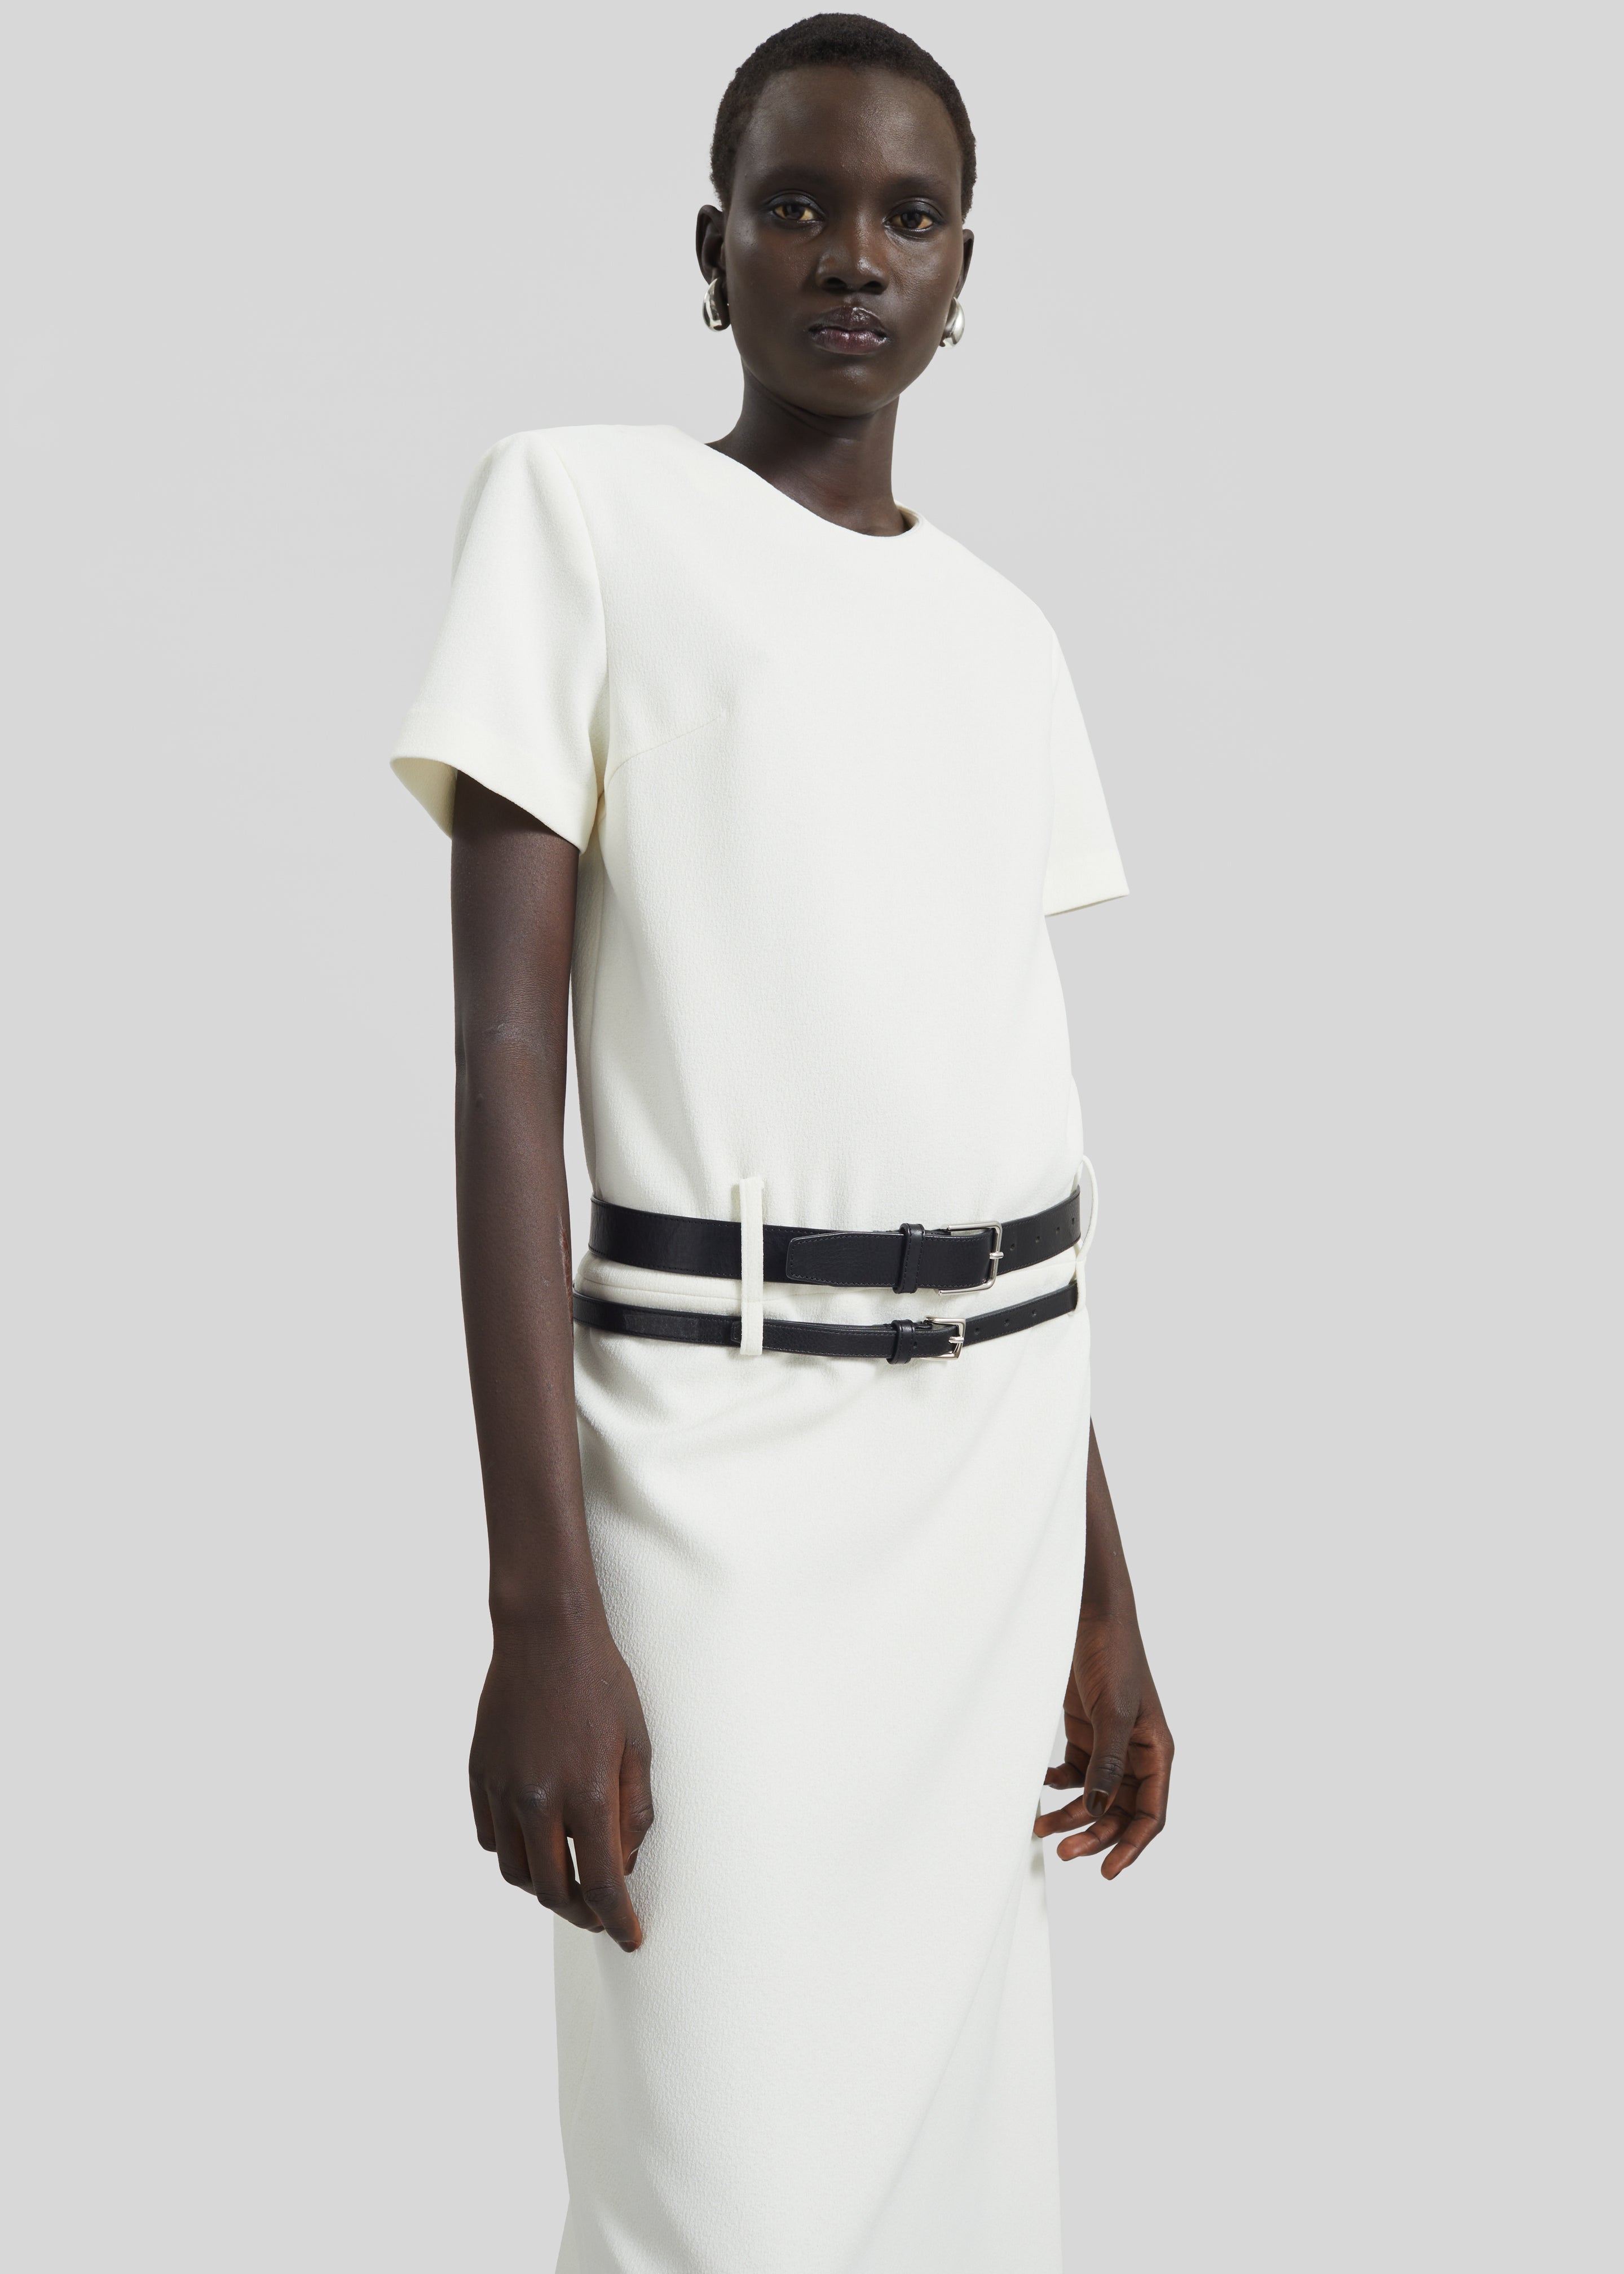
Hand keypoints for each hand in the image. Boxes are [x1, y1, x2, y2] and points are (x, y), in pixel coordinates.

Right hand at [469, 1611, 654, 1950]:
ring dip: (543, 1887)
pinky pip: (491, 1837)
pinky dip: (512, 1852)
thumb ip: (635, 1810)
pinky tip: (534, 1843)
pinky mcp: (479, 1774)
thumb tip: (624, 1862)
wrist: (545, 1634)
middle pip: (552, 1890)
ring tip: (567, 1881)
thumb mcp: (638, 1743)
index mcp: (588, 1793)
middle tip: (599, 1916)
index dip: (618, 1921)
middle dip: (580, 1914)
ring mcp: (502, 1788)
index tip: (630, 1937)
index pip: (603, 1883)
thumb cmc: (601, 1682)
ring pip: (516, 1870)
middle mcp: (539, 1799)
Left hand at [1034, 1600, 1172, 1878]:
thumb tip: (1096, 1810)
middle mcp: (1135, 1754)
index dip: (1132, 1846)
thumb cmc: (1114, 1657)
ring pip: (1094, 1797)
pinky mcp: (1086, 1733)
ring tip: (1041, 1827)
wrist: (1090, 1616)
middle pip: (1119, 1812)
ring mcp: (1109, 1745)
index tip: (1108, 1872)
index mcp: (1155, 1752)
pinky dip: (1059, 1786)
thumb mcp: (1112, 1711)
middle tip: (1063, 1852)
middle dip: (1094, 1835)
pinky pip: (1075, 1774)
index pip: (1150, 1813)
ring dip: (1071, 1815)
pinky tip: (1040, 1787)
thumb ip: (1106, 1762)